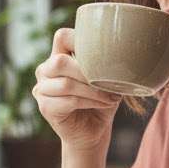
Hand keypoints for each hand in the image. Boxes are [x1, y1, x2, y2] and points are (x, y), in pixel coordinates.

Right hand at [32, 28, 123, 152]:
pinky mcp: (45, 107)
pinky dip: (90, 102)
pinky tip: (104, 104)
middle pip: (60, 61)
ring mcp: (42, 88)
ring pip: (66, 84)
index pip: (62, 36)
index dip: (80, 40)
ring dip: (93, 91)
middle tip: (109, 82)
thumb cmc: (101, 100)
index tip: (103, 53)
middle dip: (88, 72)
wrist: (93, 131)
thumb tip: (126, 51)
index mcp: (59, 55)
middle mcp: (46, 70)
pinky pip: (68, 101)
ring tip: (111, 97)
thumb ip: (107, 63)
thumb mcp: (107, 78)